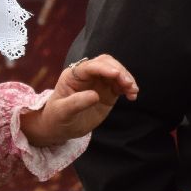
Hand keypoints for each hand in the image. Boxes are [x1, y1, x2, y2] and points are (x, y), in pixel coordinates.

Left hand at [19, 54, 138, 146]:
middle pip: (106, 63)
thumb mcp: (62, 112)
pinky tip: (132, 96)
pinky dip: (128, 87)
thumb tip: (94, 95)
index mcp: (73, 75)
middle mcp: (87, 75)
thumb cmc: (57, 118)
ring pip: (116, 71)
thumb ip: (76, 103)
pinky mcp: (108, 91)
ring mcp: (98, 82)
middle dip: (119, 70)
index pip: (90, 66)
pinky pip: (120, 84)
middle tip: (128, 84)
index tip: (116, 74)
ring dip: (126, 78)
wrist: (61, 127)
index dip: (104, 68)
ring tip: (133, 91)